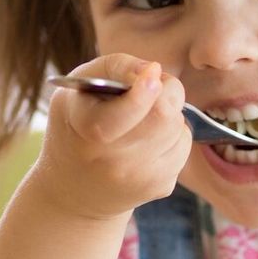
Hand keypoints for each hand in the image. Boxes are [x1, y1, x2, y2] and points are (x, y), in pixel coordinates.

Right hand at [33, 53, 191, 220]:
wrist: (74, 190)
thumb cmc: (77, 126)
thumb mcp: (78, 89)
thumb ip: (114, 67)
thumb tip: (154, 70)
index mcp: (87, 130)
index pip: (127, 111)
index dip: (145, 90)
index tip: (152, 73)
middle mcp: (113, 161)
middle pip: (165, 116)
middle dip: (168, 92)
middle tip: (155, 87)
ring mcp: (139, 179)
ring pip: (179, 129)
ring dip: (171, 114)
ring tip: (145, 117)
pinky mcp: (160, 187)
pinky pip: (184, 146)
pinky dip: (174, 135)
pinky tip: (150, 139)